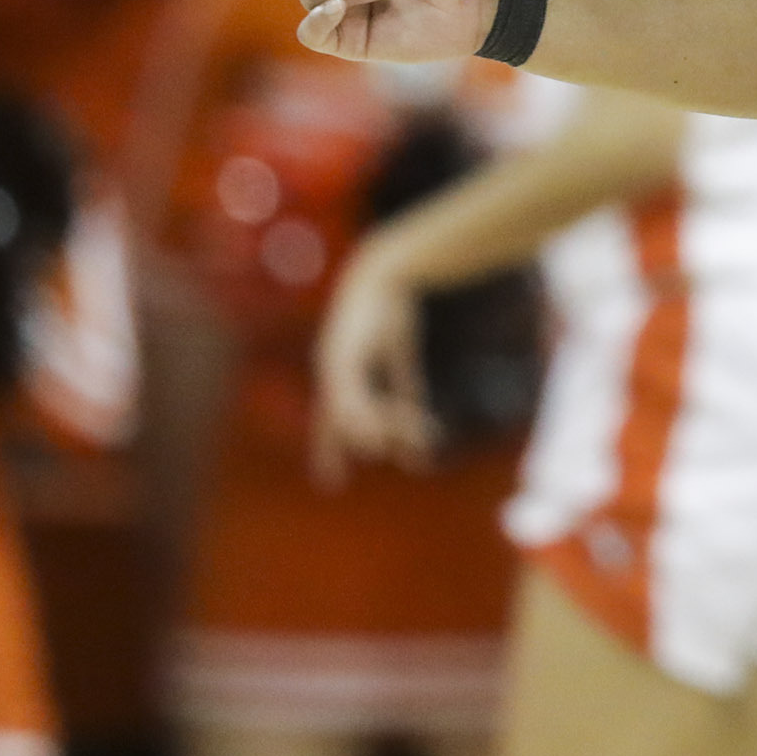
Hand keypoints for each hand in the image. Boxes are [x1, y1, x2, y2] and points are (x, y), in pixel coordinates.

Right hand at [310, 239, 436, 483]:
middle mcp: (349, 371)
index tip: (331, 484)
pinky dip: (415, 411)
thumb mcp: (349, 365)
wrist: (385, 271)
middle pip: (358, 418)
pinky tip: (429, 433)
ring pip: (385, 406)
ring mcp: (373, 359)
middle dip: (373, 440)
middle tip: (403, 457)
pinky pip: (406, 387)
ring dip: (401, 430)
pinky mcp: (399, 349)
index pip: (327, 424)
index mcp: (332, 376)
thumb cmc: (361, 319)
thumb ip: (353, 406)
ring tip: (422, 454)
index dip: (327, 452)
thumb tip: (368, 445)